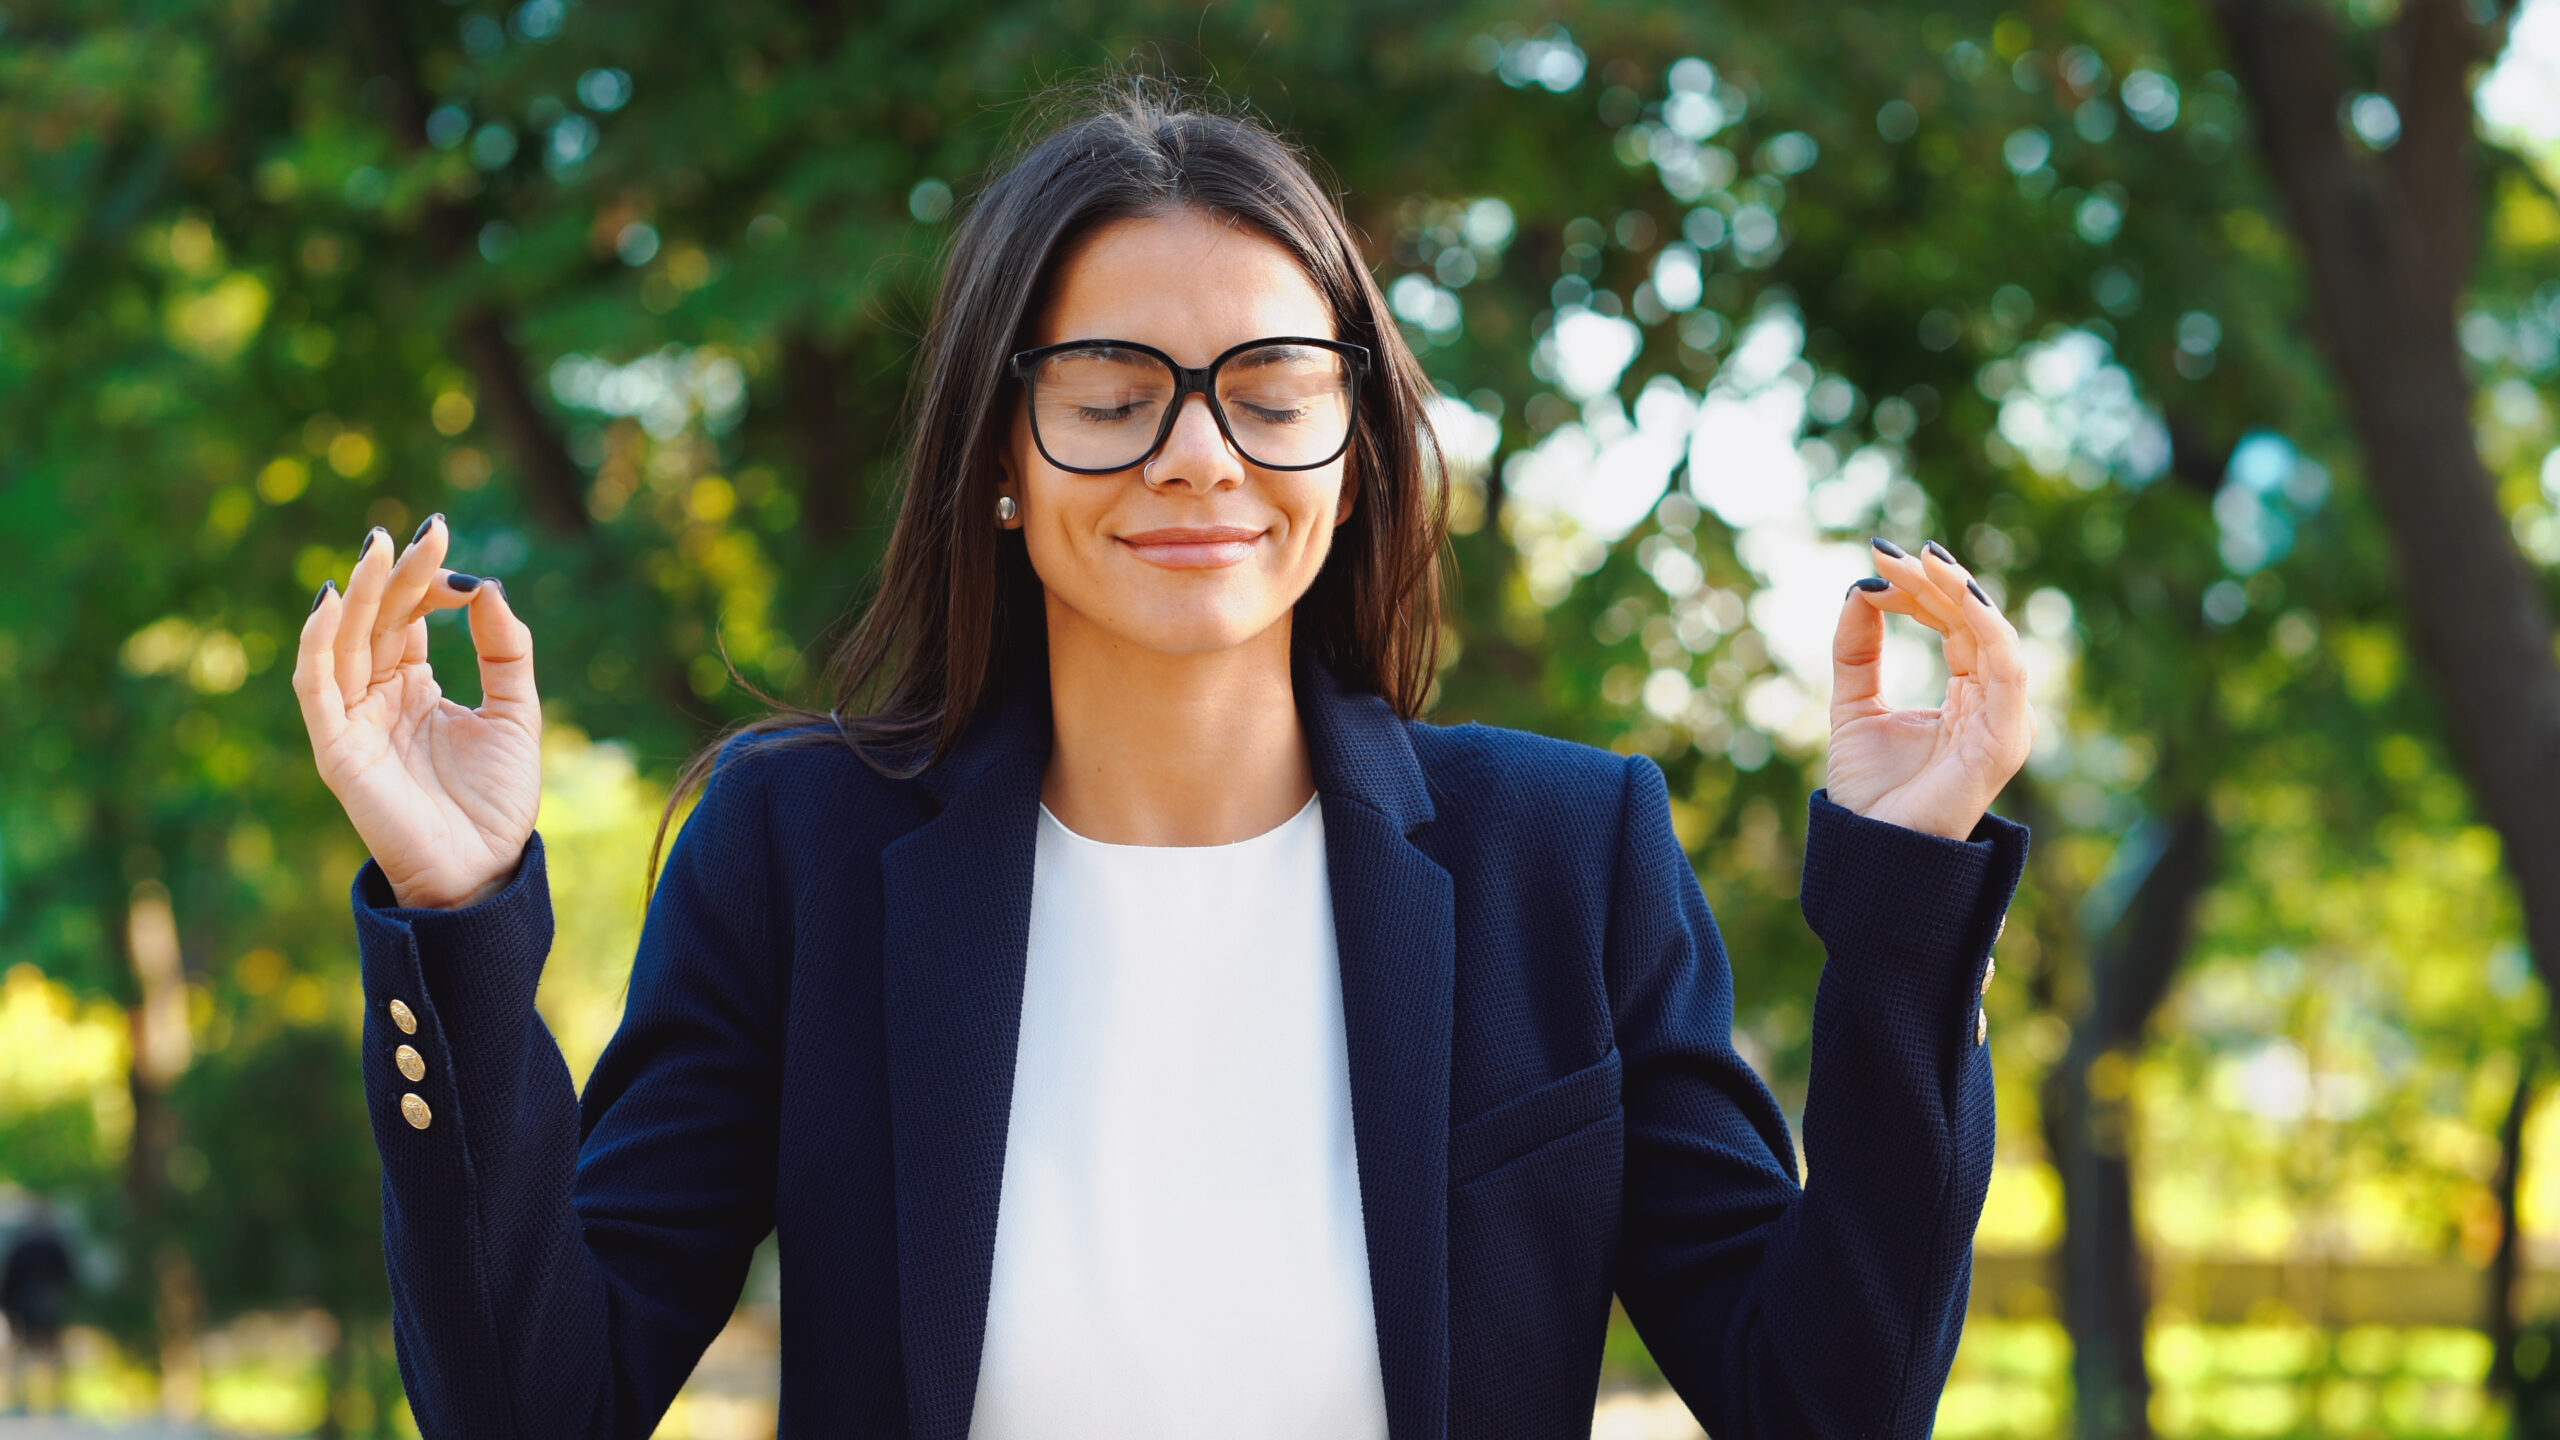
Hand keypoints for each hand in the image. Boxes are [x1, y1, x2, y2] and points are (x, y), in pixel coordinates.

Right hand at [291, 515, 541, 908]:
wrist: (483, 870)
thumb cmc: (497, 802)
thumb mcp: (516, 713)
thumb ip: (505, 650)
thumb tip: (485, 584)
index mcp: (417, 688)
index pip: (410, 619)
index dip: (428, 584)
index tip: (452, 555)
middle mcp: (379, 698)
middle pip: (378, 621)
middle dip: (396, 575)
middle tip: (419, 531)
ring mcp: (355, 721)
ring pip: (345, 642)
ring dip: (359, 594)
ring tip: (376, 548)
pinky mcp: (337, 748)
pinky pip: (316, 687)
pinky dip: (318, 643)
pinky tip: (332, 601)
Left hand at [1824, 538, 2034, 840]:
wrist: (1870, 853)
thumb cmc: (1872, 792)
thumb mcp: (1854, 704)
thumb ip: (1857, 650)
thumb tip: (1860, 588)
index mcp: (1967, 695)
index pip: (1954, 624)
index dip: (1921, 588)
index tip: (1878, 556)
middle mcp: (1993, 703)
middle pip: (1973, 622)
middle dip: (1933, 581)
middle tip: (1889, 551)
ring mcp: (2004, 721)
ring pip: (1993, 635)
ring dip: (1957, 592)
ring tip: (1920, 561)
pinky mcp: (2005, 739)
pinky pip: (2006, 669)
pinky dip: (1984, 625)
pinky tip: (1955, 593)